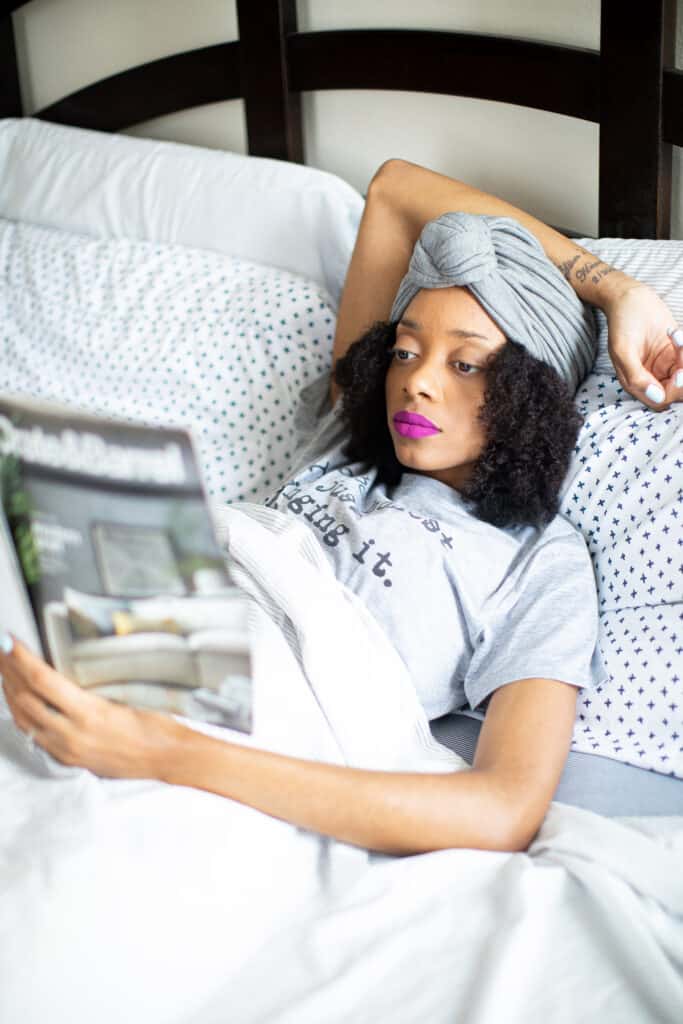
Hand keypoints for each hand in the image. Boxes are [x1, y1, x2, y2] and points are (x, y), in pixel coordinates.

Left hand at [0, 635, 181, 777]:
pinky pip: (33, 734)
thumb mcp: (130, 692)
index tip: (8, 639)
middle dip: (8, 670)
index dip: (20, 658)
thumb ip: (97, 679)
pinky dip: (20, 713)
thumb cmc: (157, 722)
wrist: (168, 758)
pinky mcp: (68, 758)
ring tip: (4, 670)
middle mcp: (72, 733)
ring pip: (23, 718)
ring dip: (10, 692)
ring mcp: (67, 749)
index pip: (42, 680)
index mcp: (90, 712)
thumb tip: (71, 654)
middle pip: (25, 697)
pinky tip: (17, 701)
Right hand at [603, 280, 682, 409]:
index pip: (660, 400)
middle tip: (680, 350)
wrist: (630, 297)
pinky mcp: (675, 352)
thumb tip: (657, 397)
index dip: (672, 391)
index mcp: (635, 383)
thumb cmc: (622, 323)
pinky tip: (675, 332)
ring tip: (676, 335)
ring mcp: (665, 365)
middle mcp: (652, 377)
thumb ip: (637, 377)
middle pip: (676, 390)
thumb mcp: (623, 351)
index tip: (678, 373)